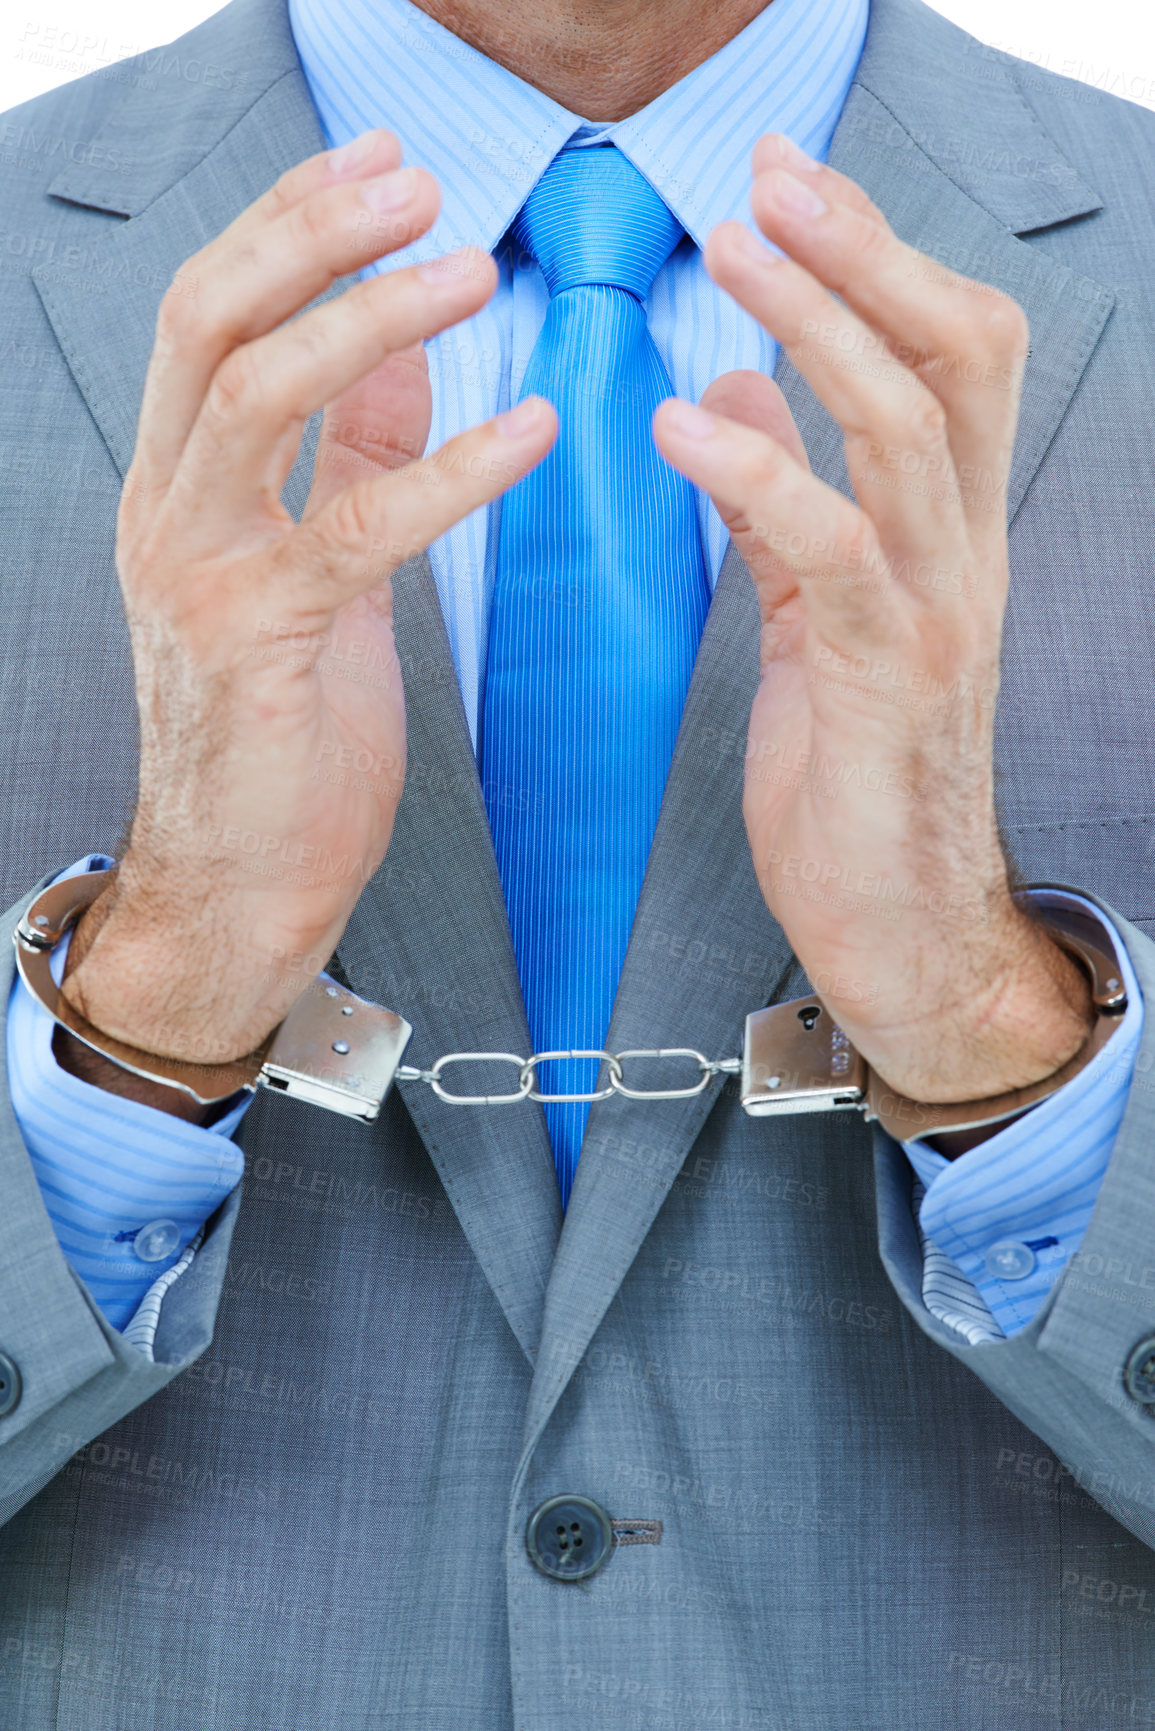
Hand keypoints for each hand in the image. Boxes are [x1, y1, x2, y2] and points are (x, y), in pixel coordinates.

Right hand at [60, 128, 555, 1075]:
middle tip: (416, 185)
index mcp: (181, 486)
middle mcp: (167, 511)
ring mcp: (197, 573)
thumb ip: (345, 464)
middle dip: (311, 234)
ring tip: (467, 269)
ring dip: (366, 317)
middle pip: (212, 319)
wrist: (237, 888)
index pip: (215, 314)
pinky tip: (528, 431)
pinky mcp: (256, 643)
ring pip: (255, 394)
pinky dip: (447, 470)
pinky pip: (355, 531)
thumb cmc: (282, 739)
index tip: (382, 171)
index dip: (292, 226)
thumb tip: (399, 358)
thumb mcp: (318, 575)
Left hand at [654, 133, 1090, 1104]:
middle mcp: (962, 557)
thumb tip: (736, 391)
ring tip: (736, 253)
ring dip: (822, 326)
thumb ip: (785, 506)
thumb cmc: (854, 777)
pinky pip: (833, 552)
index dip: (879, 258)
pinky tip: (686, 425)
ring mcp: (936, 616)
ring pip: (910, 429)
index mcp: (946, 536)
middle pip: (955, 357)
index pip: (951, 355)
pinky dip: (763, 474)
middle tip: (773, 176)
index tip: (790, 185)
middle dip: (866, 253)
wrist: (900, 926)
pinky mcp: (885, 683)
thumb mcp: (818, 620)